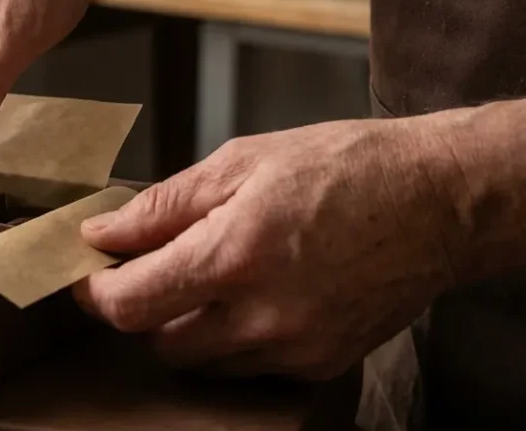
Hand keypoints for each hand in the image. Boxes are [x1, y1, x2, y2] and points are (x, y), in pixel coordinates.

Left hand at [74, 117, 464, 379]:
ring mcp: (295, 346)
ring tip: (206, 276)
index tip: (88, 275)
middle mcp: (263, 314)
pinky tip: (250, 296)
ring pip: (202, 360)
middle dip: (142, 308)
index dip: (95, 293)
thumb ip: (162, 206)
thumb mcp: (240, 162)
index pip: (130, 304)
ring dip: (184, 326)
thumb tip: (102, 233)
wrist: (439, 199)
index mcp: (234, 255)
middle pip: (159, 342)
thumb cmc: (344, 168)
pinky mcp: (321, 362)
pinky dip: (232, 339)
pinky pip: (248, 366)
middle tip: (149, 268)